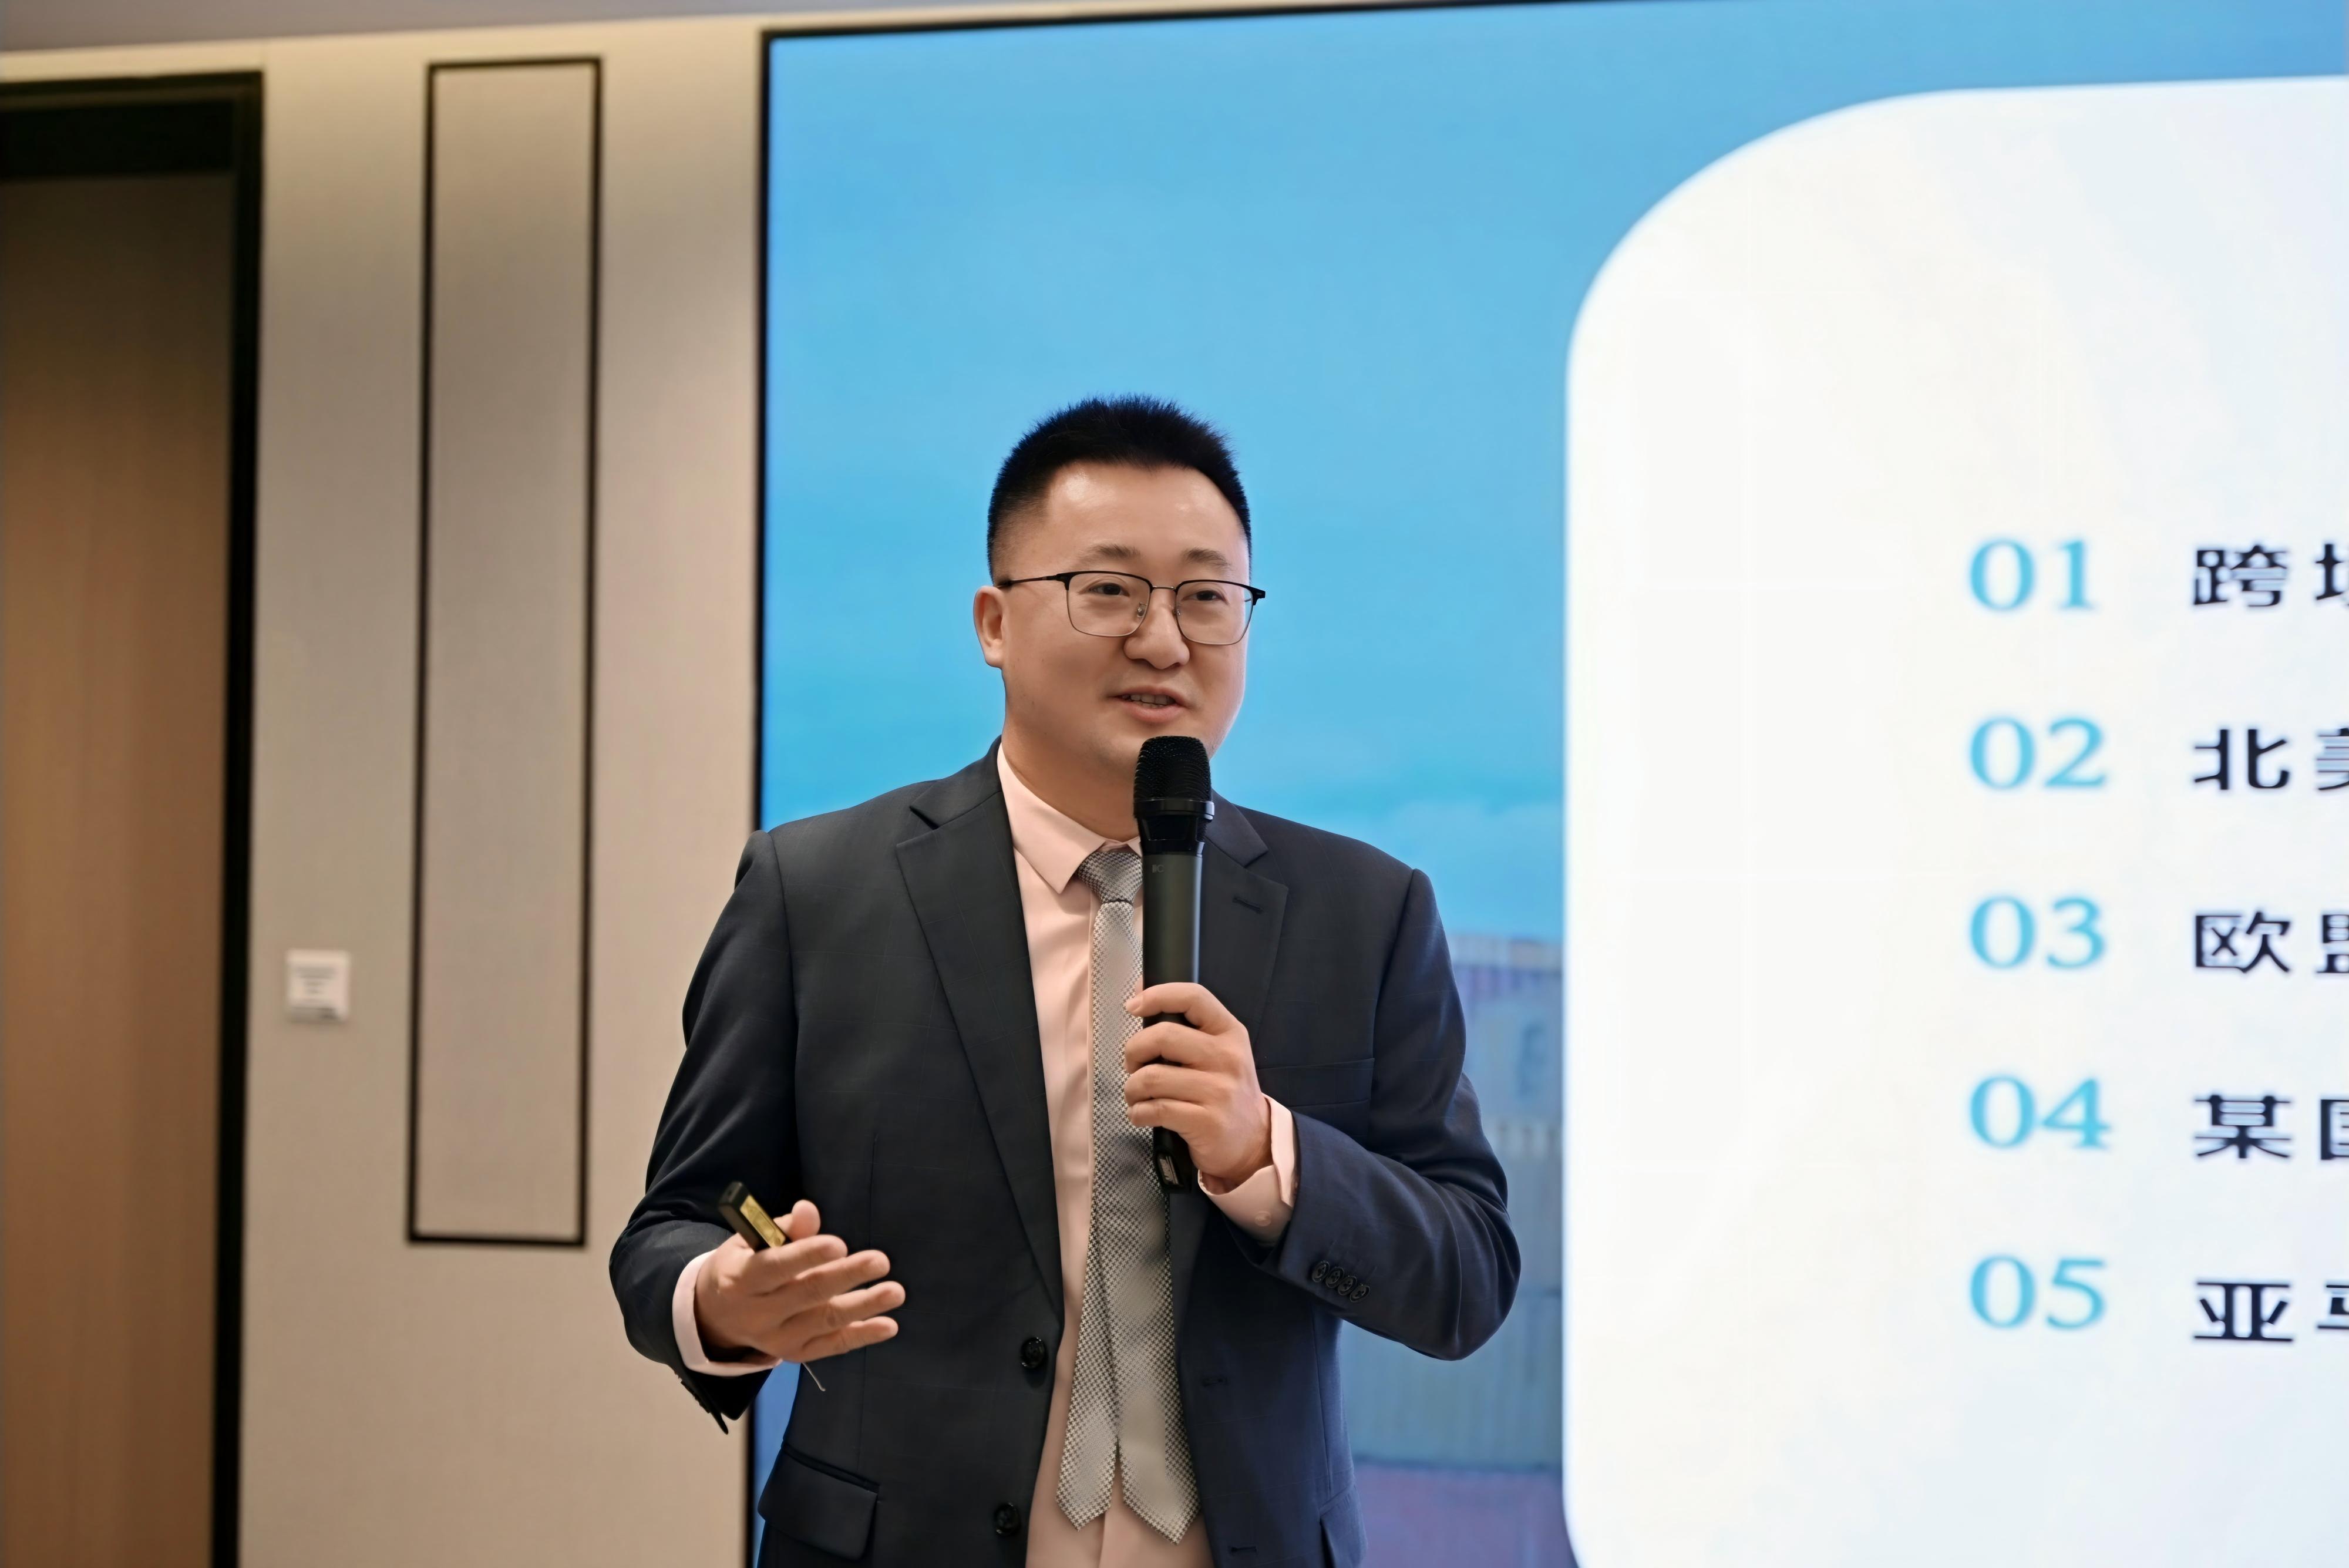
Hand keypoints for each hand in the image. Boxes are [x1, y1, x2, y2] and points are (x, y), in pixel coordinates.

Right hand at [693, 1199, 902, 1362]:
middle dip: (846, 1276)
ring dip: (863, 1307)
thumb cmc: (742, 1265)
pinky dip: (861, 1336)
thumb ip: (784, 1228)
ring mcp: (776, 1339)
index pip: (775, 1267)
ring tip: (895, 1292)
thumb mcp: (750, 1241)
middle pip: (806, 1294)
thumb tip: (809, 1210)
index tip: (839, 1244)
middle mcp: (758, 1314)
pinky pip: (831, 1346)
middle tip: (880, 1261)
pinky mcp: (793, 1354)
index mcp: (741, 1279)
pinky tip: (888, 1325)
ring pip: (824, 1322)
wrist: (717, 1315)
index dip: (806, 1256)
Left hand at [1122, 982, 1271, 1187]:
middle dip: (1133, 1051)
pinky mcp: (1207, 1122)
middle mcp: (1228, 1058)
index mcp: (1230, 1033)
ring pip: (1152, 1077)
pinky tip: (1143, 1115)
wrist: (1254, 1141)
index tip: (1133, 1007)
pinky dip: (1138, 1113)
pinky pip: (1155, 1110)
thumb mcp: (1219, 1052)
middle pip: (1163, 1036)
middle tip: (1133, 1066)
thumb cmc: (1224, 1090)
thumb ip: (1186, 1026)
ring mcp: (1219, 1091)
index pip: (1194, 997)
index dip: (1157, 995)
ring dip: (1132, 1088)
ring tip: (1137, 1096)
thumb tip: (1138, 994)